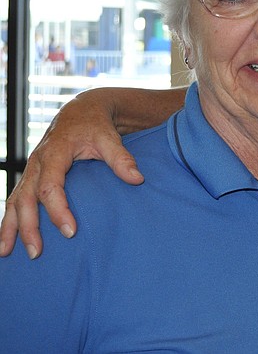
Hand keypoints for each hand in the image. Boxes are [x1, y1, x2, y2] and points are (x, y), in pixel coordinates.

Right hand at [0, 90, 142, 258]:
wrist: (80, 112)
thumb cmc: (95, 126)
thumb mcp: (109, 137)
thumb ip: (121, 158)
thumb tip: (137, 179)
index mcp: (55, 153)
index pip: (50, 187)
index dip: (58, 210)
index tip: (70, 231)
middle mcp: (37, 162)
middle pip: (26, 198)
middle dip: (28, 227)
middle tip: (37, 252)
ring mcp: (31, 169)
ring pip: (14, 200)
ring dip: (10, 227)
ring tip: (6, 253)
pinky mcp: (31, 176)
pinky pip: (15, 199)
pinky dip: (9, 219)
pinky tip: (7, 240)